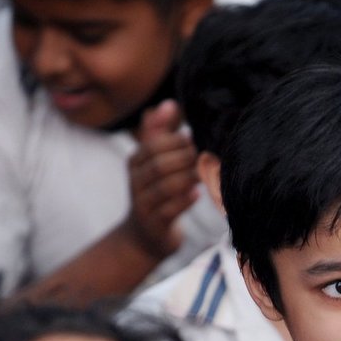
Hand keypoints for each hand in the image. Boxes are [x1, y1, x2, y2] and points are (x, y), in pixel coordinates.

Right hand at [125, 99, 199, 259]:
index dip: (176, 140)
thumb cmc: (157, 192)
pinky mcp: (154, 225)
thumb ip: (161, 133)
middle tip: (206, 156)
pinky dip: (185, 200)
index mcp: (135, 163)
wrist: (145, 237)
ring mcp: (143, 205)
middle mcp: (135, 182)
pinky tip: (198, 194)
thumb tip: (170, 103)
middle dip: (184, 158)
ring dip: (188, 178)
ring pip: (164, 187)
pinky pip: (169, 210)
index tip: (197, 139)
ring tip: (205, 173)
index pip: (153, 145)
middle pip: (159, 164)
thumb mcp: (154, 162)